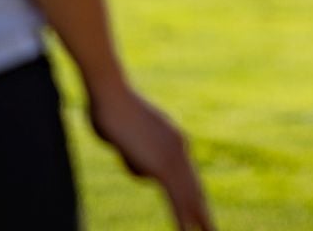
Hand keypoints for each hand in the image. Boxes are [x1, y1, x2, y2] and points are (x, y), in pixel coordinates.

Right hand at [88, 78, 214, 229]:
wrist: (110, 94)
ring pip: (188, 196)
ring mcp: (172, 157)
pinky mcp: (161, 166)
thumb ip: (137, 154)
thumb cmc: (112, 109)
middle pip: (195, 187)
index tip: (201, 213)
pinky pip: (176, 198)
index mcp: (174, 139)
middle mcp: (179, 148)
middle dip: (203, 213)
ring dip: (197, 221)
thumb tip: (143, 169)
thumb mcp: (128, 137)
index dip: (194, 195)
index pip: (188, 174)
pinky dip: (182, 218)